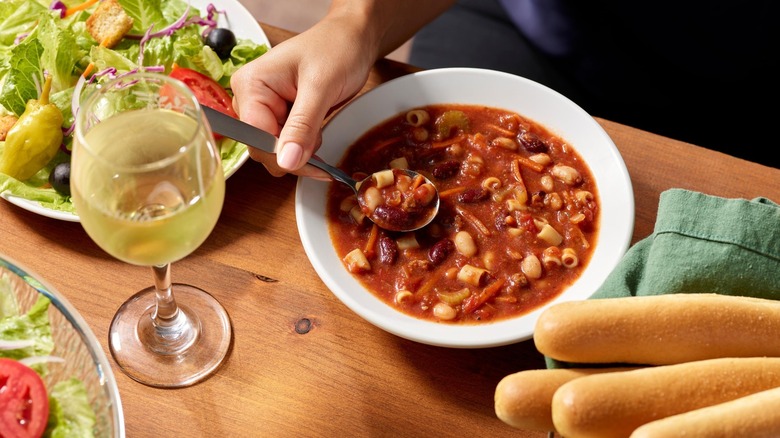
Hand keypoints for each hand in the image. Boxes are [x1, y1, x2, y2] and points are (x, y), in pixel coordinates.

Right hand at [231, 12, 375, 177]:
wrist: (353, 39)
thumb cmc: (336, 49)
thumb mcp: (320, 87)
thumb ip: (302, 125)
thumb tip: (286, 161)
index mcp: (251, 85)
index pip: (256, 137)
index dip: (282, 155)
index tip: (313, 164)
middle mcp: (252, 98)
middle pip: (263, 148)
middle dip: (293, 154)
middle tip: (320, 143)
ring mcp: (266, 109)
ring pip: (276, 151)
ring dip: (301, 151)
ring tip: (320, 127)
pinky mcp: (281, 116)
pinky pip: (288, 144)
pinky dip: (305, 147)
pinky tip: (318, 134)